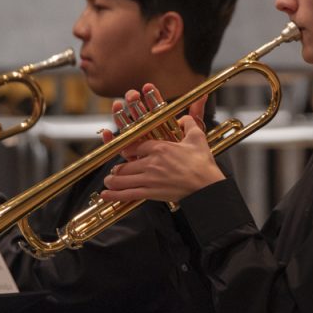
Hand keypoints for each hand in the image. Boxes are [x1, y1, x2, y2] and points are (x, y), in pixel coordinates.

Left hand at [100, 83, 221, 202]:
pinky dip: (115, 195)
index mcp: (160, 147)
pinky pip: (128, 193)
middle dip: (118, 168)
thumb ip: (189, 124)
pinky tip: (106, 194)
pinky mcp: (151, 193)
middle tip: (115, 170)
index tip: (125, 152)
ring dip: (113, 180)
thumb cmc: (203, 164)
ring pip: (123, 178)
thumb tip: (185, 117)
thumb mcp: (197, 138)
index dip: (127, 150)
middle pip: (126, 162)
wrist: (207, 187)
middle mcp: (151, 162)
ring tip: (109, 181)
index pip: (135, 146)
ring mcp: (150, 178)